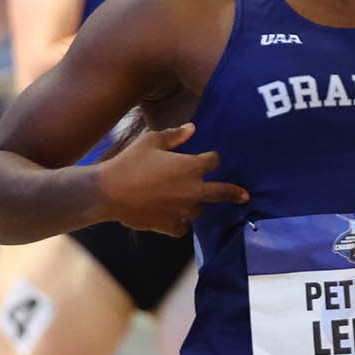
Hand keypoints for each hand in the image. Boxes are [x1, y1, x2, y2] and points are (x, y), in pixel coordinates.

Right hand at [94, 122, 245, 236]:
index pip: (213, 161)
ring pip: (199, 210)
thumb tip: (192, 128)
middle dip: (234, 193)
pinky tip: (171, 217)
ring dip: (195, 204)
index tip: (210, 158)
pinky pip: (182, 227)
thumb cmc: (129, 162)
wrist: (109, 192)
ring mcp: (183, 211)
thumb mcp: (150, 141)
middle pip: (222, 192)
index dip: (212, 158)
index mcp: (190, 167)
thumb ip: (174, 136)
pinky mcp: (170, 226)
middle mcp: (193, 190)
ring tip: (184, 200)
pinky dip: (179, 222)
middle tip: (244, 196)